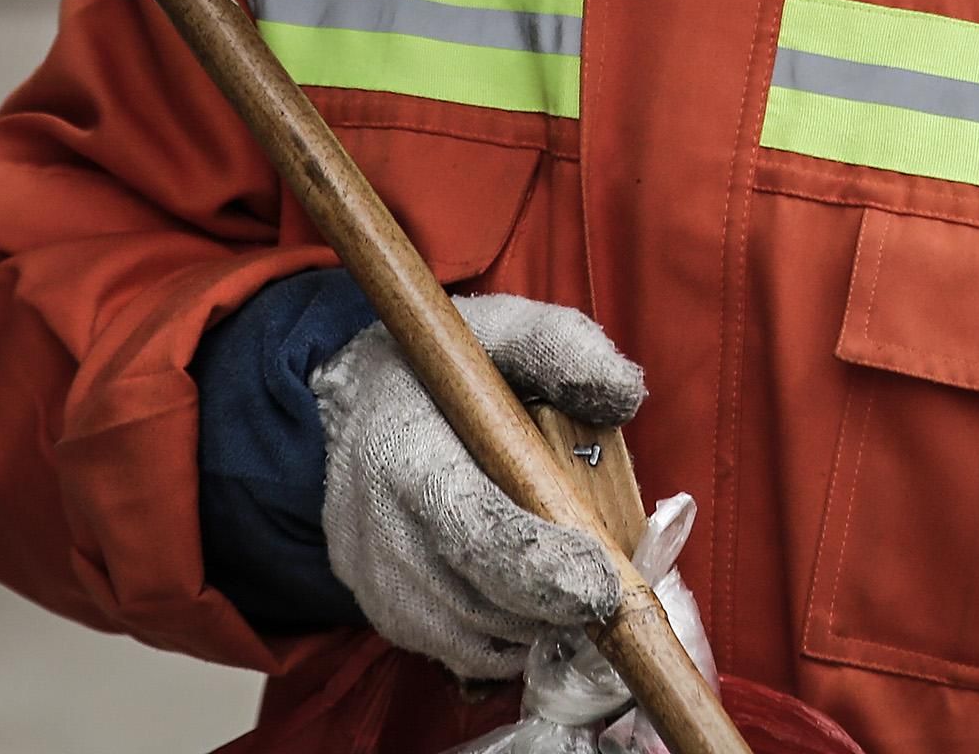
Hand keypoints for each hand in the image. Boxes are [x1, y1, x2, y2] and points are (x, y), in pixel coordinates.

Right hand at [312, 294, 645, 679]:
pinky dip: (499, 641)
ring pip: (464, 639)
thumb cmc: (442, 367)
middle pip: (474, 601)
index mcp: (408, 451)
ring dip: (529, 628)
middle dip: (551, 609)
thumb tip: (624, 395)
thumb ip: (564, 348)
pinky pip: (448, 651)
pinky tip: (528, 603)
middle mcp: (377, 526)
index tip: (604, 586)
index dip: (544, 567)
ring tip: (567, 588)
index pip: (474, 531)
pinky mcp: (374, 605)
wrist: (354, 400)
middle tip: (603, 592)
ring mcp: (369, 575)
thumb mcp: (504, 327)